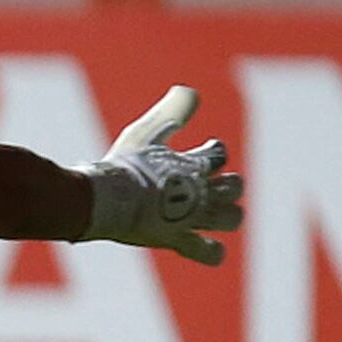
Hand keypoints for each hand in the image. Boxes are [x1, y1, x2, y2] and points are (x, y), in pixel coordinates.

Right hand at [83, 86, 244, 264]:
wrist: (108, 200)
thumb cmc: (123, 166)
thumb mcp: (145, 132)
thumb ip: (172, 110)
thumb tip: (190, 89)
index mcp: (193, 164)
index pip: (218, 154)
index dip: (215, 151)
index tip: (207, 149)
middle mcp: (201, 192)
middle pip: (234, 187)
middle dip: (229, 184)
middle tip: (212, 184)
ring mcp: (191, 218)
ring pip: (231, 218)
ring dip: (229, 214)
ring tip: (219, 213)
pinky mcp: (178, 239)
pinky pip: (207, 251)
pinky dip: (212, 251)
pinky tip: (212, 250)